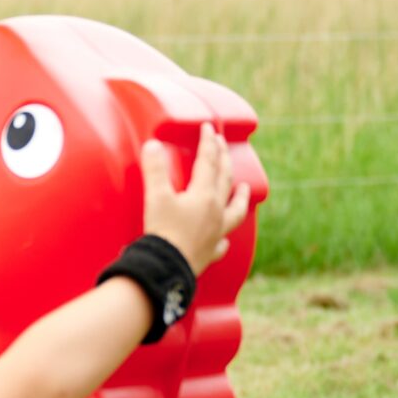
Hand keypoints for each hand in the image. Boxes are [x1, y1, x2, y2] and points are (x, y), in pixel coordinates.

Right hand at [141, 126, 251, 272]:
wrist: (166, 269)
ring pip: (236, 211)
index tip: (209, 128)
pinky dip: (224, 237)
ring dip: (241, 197)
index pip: (209, 161)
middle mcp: (216, 212)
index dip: (208, 142)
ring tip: (245, 189)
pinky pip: (223, 243)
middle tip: (223, 146)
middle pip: (225, 180)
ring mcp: (216, 233)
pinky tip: (224, 238)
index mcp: (204, 195)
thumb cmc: (163, 233)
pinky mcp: (210, 252)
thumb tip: (153, 145)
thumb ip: (155, 169)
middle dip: (224, 159)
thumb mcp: (155, 197)